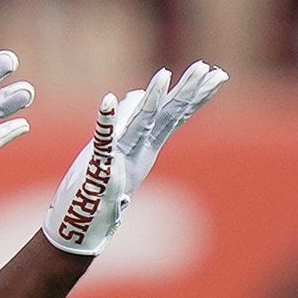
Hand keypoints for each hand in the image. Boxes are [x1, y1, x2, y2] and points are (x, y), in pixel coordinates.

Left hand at [43, 61, 226, 255]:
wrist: (81, 228)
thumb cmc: (98, 190)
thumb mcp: (116, 152)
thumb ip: (126, 125)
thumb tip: (133, 94)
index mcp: (144, 148)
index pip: (173, 116)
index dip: (193, 96)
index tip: (215, 75)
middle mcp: (138, 152)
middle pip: (166, 117)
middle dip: (186, 92)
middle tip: (208, 69)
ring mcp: (120, 159)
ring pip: (140, 124)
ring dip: (151, 99)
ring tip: (164, 74)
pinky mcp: (98, 169)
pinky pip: (102, 141)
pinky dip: (106, 120)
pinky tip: (109, 100)